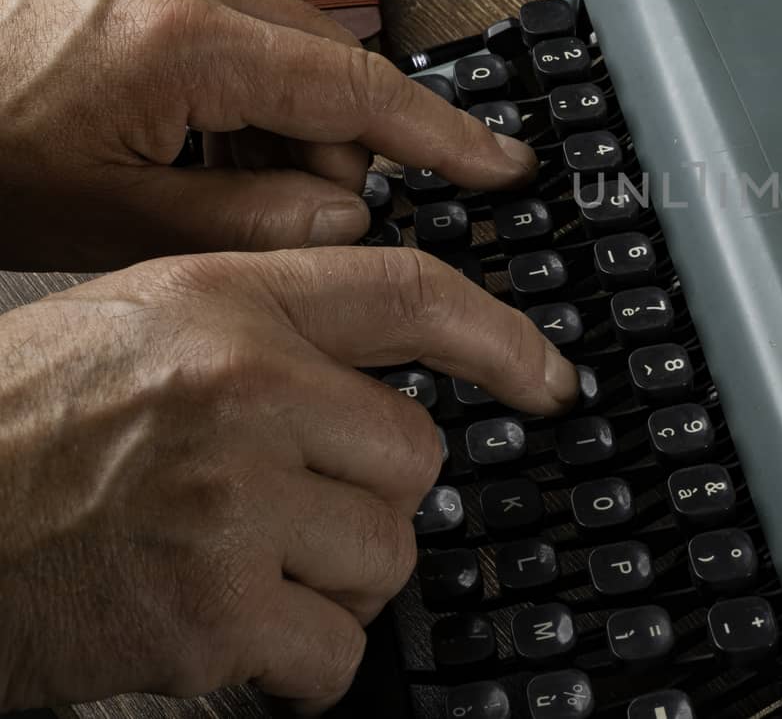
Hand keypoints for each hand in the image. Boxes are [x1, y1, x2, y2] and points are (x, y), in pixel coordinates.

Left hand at [0, 0, 539, 270]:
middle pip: (323, 66)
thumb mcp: (111, 220)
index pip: (356, 85)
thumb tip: (349, 216)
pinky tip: (179, 141)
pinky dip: (233, 91)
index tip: (502, 165)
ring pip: (280, 49)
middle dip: (330, 148)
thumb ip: (253, 218)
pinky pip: (230, 26)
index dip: (441, 136)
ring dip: (276, 122)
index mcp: (181, 36)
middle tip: (293, 218)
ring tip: (201, 182)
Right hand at [0, 246, 577, 712]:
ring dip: (335, 581)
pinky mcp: (212, 612)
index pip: (412, 294)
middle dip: (370, 496)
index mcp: (223, 305)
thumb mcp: (136, 326)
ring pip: (387, 553)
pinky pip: (339, 650)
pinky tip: (238, 635)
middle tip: (286, 513)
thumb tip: (382, 375)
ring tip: (238, 567)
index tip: (552, 379)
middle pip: (415, 454)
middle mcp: (240, 389)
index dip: (505, 338)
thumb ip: (263, 331)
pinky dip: (304, 662)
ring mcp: (230, 501)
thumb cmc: (8, 433)